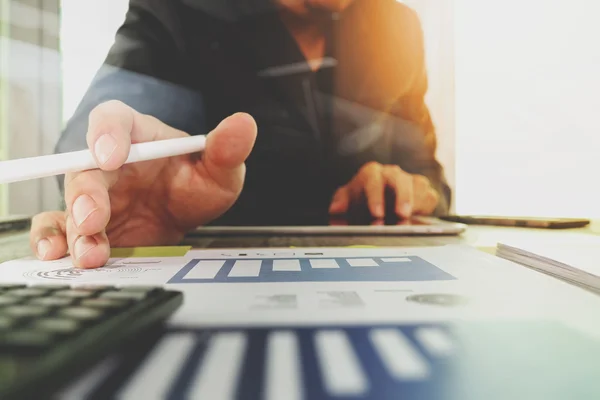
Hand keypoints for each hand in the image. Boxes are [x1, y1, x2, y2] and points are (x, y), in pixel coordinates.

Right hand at [30, 100, 256, 268]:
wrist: (182, 219)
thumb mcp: (219, 171)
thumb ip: (226, 150)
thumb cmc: (194, 185)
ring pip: (69, 204)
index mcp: (137, 136)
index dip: (106, 133)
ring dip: (73, 230)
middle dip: (85, 195)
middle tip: (94, 219)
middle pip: (84, 169)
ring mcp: (92, 195)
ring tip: (89, 254)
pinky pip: (57, 229)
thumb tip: (244, 124)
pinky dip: (53, 242)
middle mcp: (107, 163)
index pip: (113, 120)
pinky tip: (61, 257)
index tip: (111, 155)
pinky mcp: (83, 225)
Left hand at [328, 161, 438, 218]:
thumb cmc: (362, 197)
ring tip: (410, 221)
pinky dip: (426, 207)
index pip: (373, 180)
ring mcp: (410, 180)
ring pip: (418, 188)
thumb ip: (340, 202)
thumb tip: (335, 209)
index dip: (375, 197)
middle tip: (401, 215)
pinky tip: (419, 217)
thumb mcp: (348, 198)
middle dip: (402, 197)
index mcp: (371, 173)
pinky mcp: (425, 191)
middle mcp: (392, 173)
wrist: (381, 197)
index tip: (376, 213)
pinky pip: (430, 197)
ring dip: (415, 204)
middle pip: (399, 180)